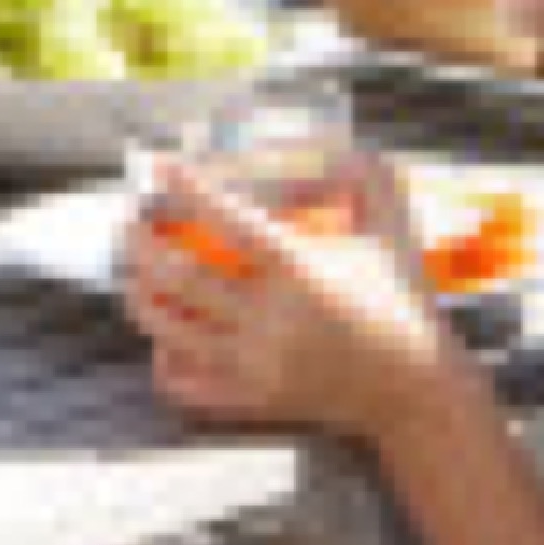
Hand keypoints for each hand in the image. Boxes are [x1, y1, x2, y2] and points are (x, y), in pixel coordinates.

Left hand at [119, 149, 461, 444]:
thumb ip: (365, 175)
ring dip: (137, 294)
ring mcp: (257, 367)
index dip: (189, 189)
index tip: (160, 164)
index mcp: (304, 274)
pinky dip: (162, 356)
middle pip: (180, 277)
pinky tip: (163, 332)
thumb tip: (321, 142)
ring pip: (168, 329)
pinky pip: (183, 382)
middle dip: (140, 242)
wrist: (415, 391)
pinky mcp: (252, 402)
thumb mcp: (395, 227)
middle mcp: (273, 322)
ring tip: (131, 270)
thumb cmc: (401, 299)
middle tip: (128, 221)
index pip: (230, 223)